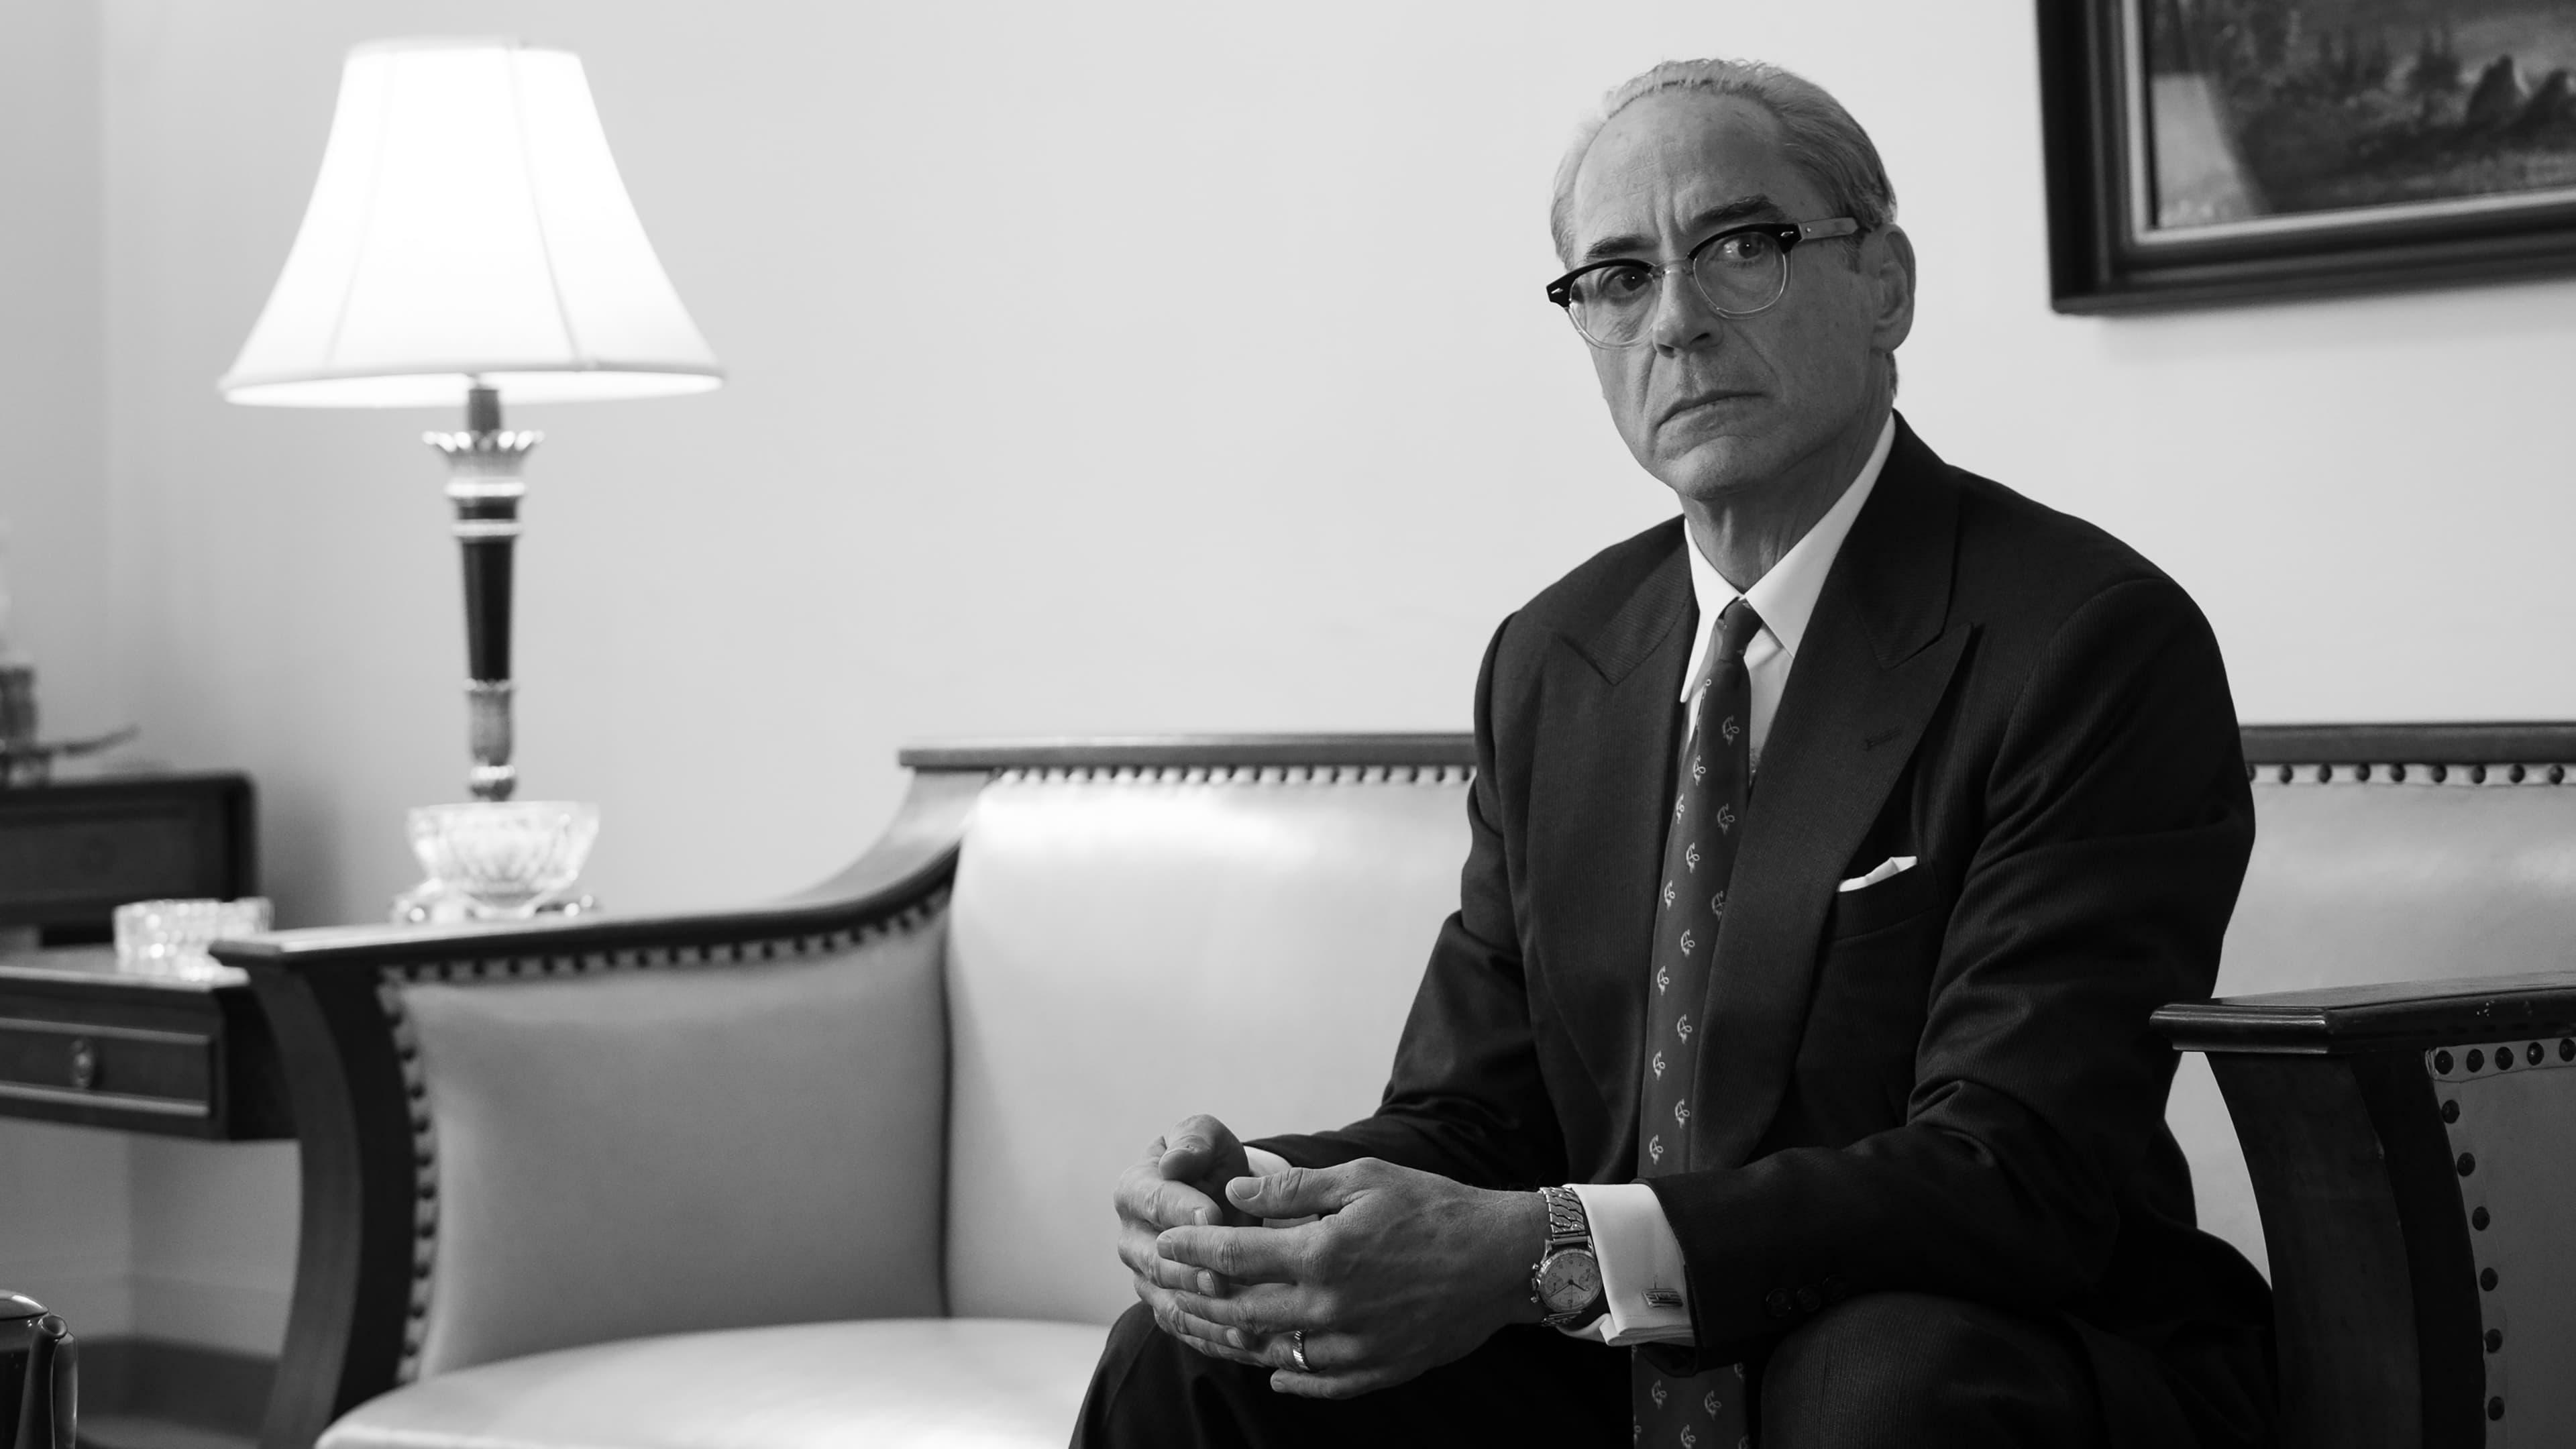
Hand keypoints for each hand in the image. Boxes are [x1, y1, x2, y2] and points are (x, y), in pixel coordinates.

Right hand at [1114, 1115, 1262, 1364]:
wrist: (1222, 1199)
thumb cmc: (1211, 1163)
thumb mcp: (1206, 1138)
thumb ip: (1193, 1141)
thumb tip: (1173, 1161)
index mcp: (1133, 1191)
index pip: (1154, 1202)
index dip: (1183, 1210)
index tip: (1215, 1216)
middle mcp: (1132, 1239)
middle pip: (1155, 1261)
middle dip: (1190, 1270)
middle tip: (1223, 1276)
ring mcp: (1146, 1279)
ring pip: (1168, 1301)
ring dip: (1203, 1312)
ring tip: (1239, 1317)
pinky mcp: (1166, 1309)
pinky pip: (1185, 1329)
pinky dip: (1214, 1338)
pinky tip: (1247, 1340)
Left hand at [1157, 1157, 1546, 1398]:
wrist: (1504, 1259)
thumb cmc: (1434, 1207)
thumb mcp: (1363, 1179)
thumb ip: (1294, 1188)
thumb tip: (1235, 1193)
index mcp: (1322, 1254)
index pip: (1233, 1257)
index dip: (1191, 1250)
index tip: (1164, 1243)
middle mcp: (1330, 1307)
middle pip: (1241, 1312)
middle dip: (1198, 1299)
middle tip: (1168, 1289)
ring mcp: (1353, 1345)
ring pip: (1273, 1353)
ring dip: (1232, 1342)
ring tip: (1204, 1330)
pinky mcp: (1379, 1368)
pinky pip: (1319, 1384)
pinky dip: (1289, 1380)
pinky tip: (1272, 1374)